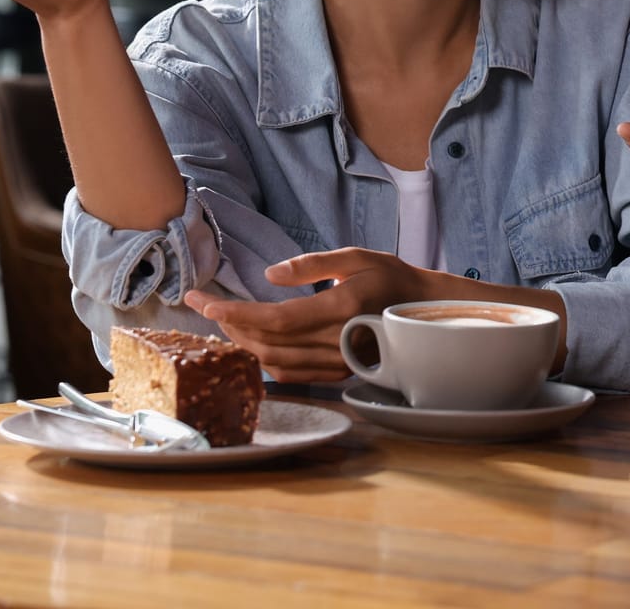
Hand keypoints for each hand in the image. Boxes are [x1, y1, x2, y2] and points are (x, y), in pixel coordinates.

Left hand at [184, 248, 429, 382]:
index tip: (206, 302)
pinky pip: (292, 374)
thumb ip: (311, 264)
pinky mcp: (339, 371)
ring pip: (276, 363)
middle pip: (269, 343)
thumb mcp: (354, 256)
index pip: (277, 319)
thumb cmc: (390, 276)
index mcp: (341, 308)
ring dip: (244, 344)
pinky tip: (252, 342)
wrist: (424, 309)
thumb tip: (270, 275)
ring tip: (225, 322)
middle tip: (208, 306)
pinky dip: (265, 360)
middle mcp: (339, 340)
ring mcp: (339, 361)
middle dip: (231, 326)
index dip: (237, 313)